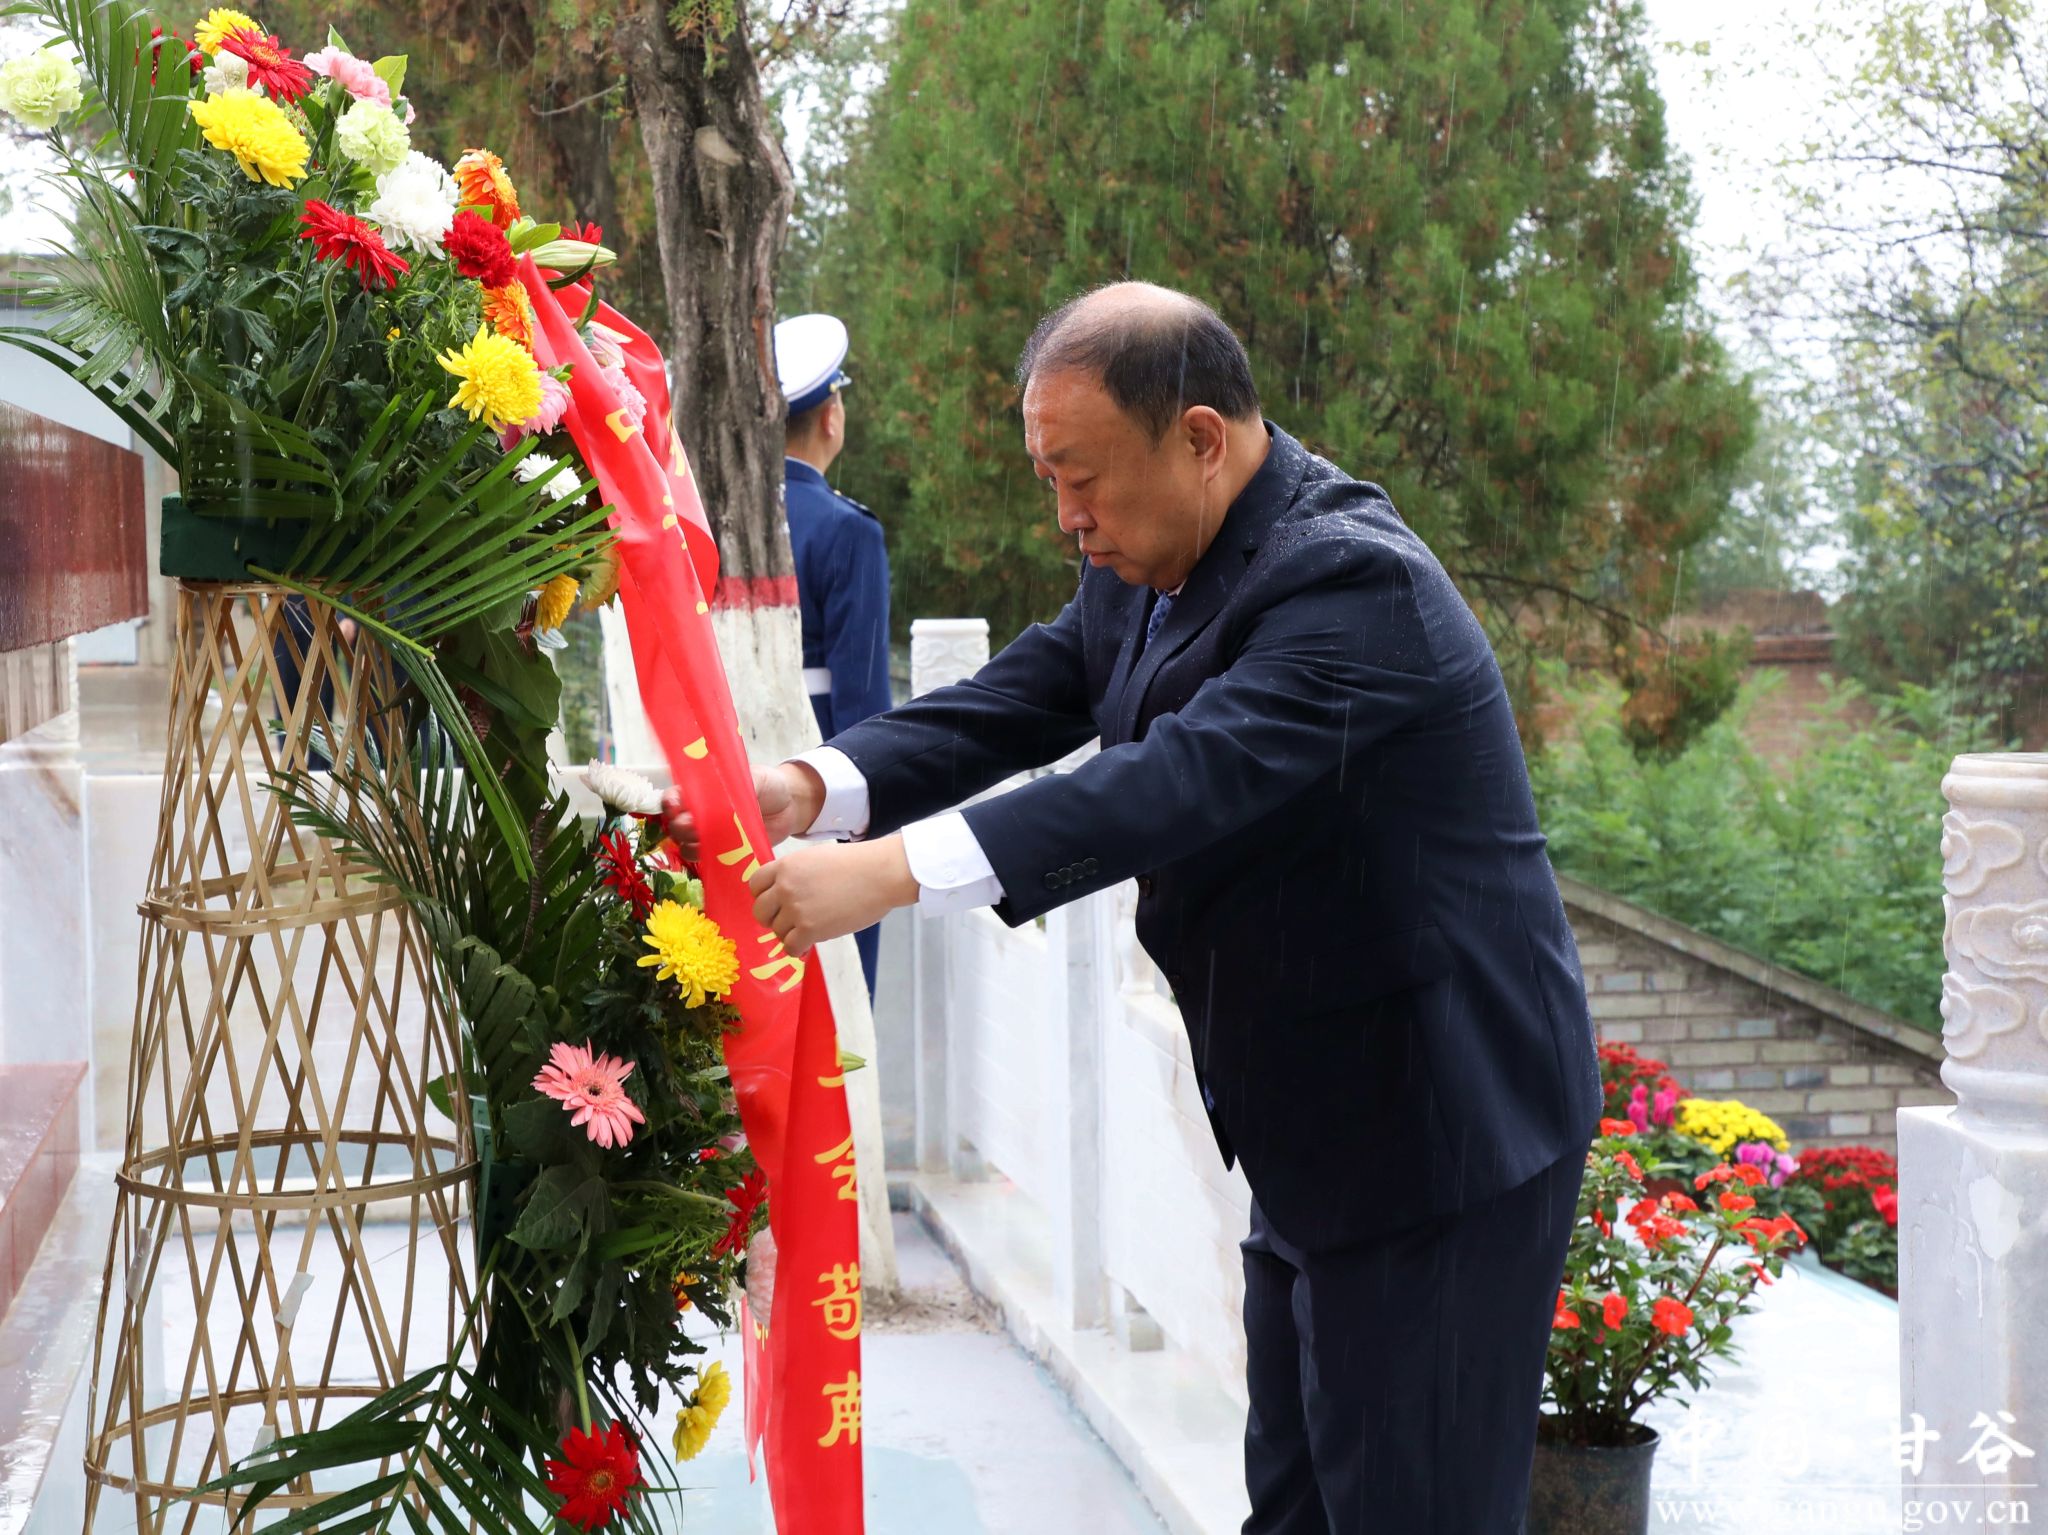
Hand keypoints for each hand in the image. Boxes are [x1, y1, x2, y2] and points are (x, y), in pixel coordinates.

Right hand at [662, 761, 823, 859]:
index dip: (671, 803)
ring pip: (688, 845)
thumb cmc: (769, 785)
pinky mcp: (725, 852)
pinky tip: (713, 859)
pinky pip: (709, 860)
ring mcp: (712, 834)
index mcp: (702, 790)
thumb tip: (721, 797)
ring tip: (704, 844)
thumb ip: (738, 787)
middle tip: (693, 828)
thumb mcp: (755, 778)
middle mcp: (701, 814)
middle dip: (680, 828)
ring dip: (691, 847)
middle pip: (677, 824)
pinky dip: (707, 861)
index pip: (676, 796)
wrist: (790, 806)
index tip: (675, 807)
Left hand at [746, 837, 918, 953]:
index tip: (775, 903)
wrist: (880, 874)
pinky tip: (808, 945)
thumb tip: (784, 895)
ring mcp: (796, 909)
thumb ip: (796, 874)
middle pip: (760, 911)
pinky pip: (790, 947)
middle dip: (772, 919)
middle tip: (789, 921)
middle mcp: (785, 887)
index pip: (755, 885)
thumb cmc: (857, 865)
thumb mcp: (817, 858)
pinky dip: (797, 949)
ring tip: (808, 931)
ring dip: (790, 934)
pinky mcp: (809, 929)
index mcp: (786, 866)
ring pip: (776, 931)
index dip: (763, 897)